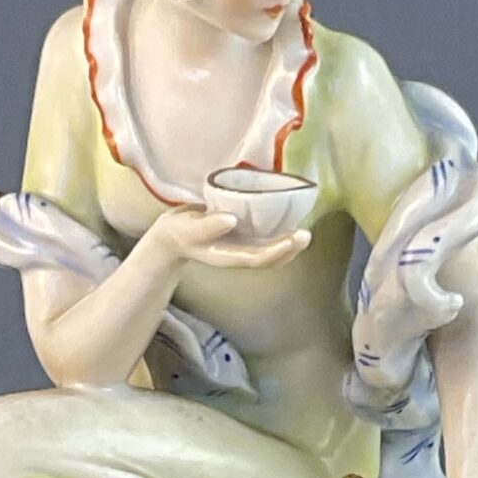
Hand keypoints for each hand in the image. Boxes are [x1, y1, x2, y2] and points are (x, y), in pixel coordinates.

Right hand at [146, 206, 310, 270]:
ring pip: (272, 249)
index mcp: (227, 256)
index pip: (256, 258)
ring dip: (289, 243)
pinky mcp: (244, 235)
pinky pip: (267, 237)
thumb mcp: (187, 229)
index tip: (291, 240)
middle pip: (270, 258)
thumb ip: (207, 226)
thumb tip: (231, 220)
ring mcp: (243, 246)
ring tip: (304, 230)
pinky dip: (280, 231)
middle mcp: (239, 253)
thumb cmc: (179, 232)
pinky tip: (291, 218)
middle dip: (289, 249)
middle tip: (305, 234)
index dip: (276, 251)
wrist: (172, 235)